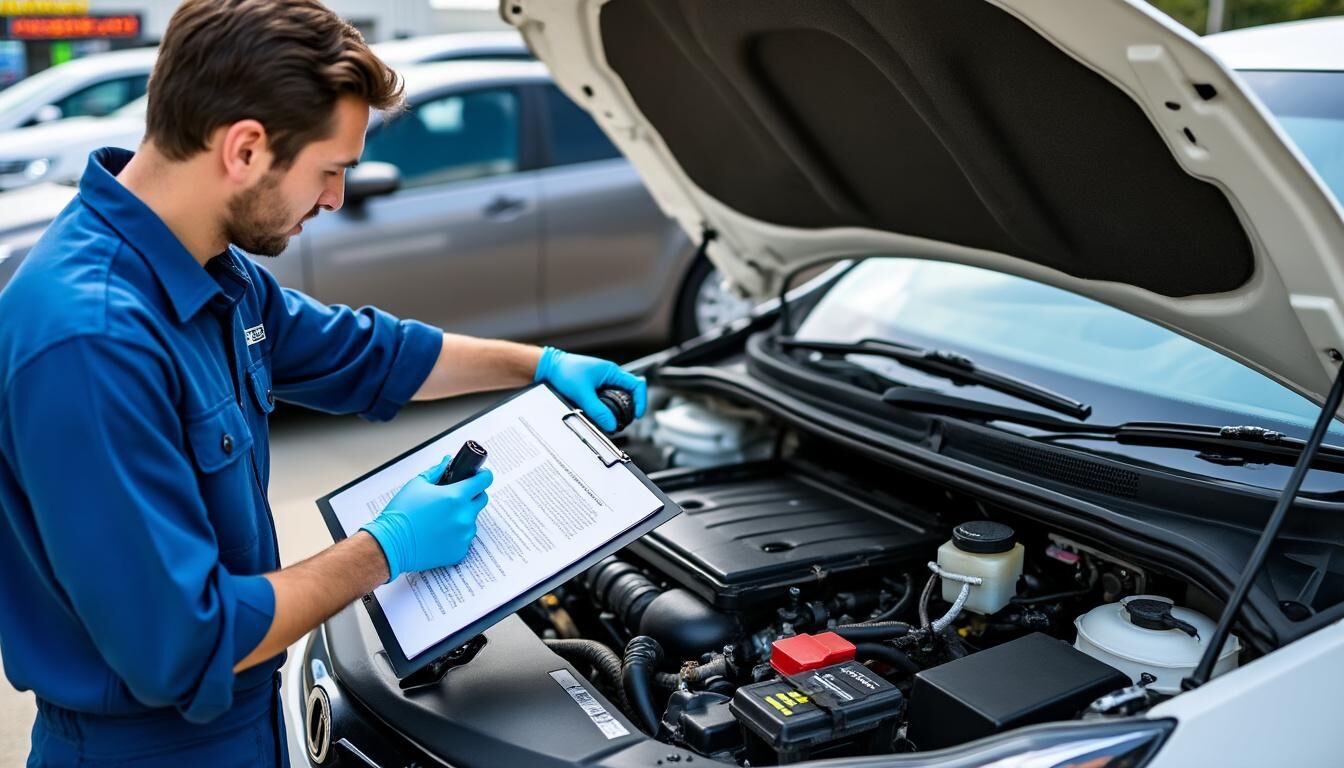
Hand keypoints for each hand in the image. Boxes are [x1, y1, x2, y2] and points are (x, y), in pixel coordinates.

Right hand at [359, 456, 493, 581]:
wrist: (391, 544)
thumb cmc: (401, 514)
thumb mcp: (417, 484)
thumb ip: (438, 471)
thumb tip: (448, 461)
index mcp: (456, 497)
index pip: (484, 480)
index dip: (482, 476)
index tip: (480, 476)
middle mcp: (464, 516)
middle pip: (481, 499)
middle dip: (472, 495)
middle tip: (455, 498)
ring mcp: (464, 535)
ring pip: (472, 520)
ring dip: (463, 516)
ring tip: (441, 519)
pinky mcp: (459, 551)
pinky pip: (465, 538)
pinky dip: (456, 534)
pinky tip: (439, 533)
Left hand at [534, 346, 646, 431]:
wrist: (548, 368)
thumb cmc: (564, 372)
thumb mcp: (582, 393)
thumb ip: (597, 410)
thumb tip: (611, 425)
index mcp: (612, 372)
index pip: (637, 385)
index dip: (641, 401)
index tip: (637, 415)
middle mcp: (610, 376)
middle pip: (629, 394)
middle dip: (629, 409)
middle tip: (623, 422)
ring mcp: (602, 382)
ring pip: (617, 398)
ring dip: (616, 410)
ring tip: (610, 420)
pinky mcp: (594, 389)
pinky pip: (606, 400)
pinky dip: (605, 409)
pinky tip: (599, 415)